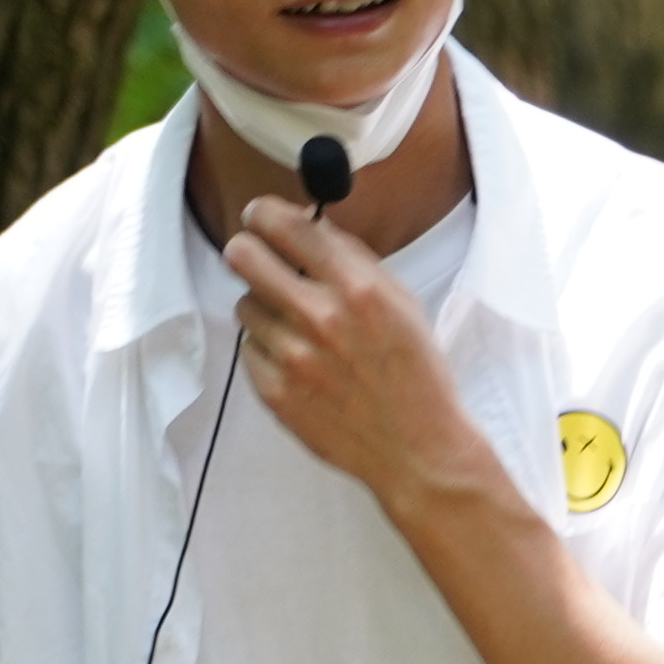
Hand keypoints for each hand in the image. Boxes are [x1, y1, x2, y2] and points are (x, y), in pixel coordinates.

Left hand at [222, 200, 488, 519]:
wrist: (419, 450)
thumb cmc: (417, 375)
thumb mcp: (403, 304)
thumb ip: (354, 262)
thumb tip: (307, 228)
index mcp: (358, 288)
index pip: (287, 226)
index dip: (265, 213)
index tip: (260, 215)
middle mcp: (321, 317)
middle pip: (244, 256)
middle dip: (247, 250)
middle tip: (254, 256)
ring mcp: (293, 357)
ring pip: (244, 304)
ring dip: (264, 307)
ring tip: (296, 327)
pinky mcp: (275, 391)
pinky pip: (249, 348)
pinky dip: (267, 349)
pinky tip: (300, 363)